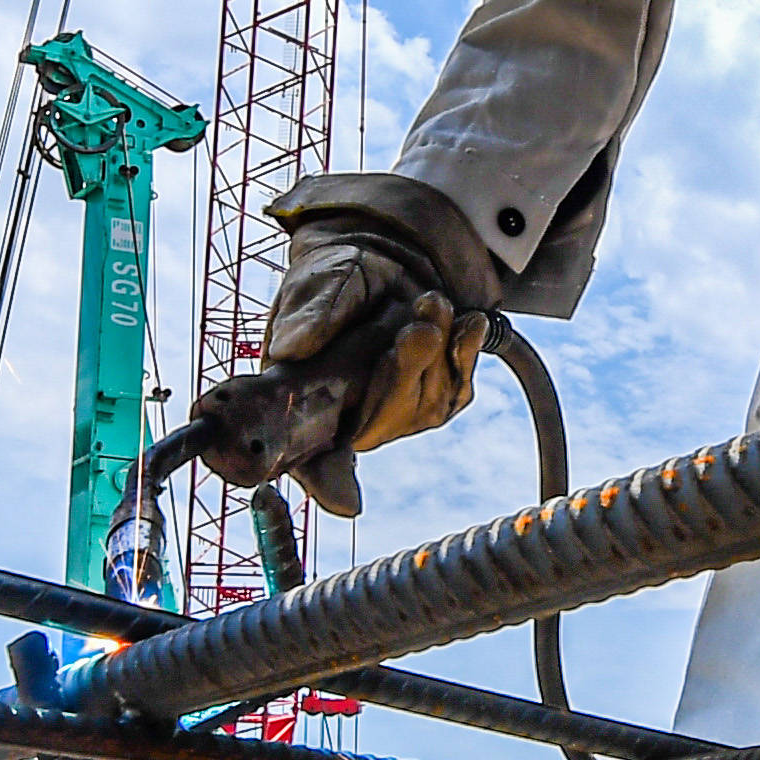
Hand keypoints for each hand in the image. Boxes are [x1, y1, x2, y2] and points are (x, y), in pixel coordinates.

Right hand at [179, 220, 485, 513]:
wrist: (383, 257)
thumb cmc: (337, 278)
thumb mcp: (318, 282)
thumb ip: (310, 313)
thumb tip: (293, 346)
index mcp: (303, 402)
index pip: (310, 459)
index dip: (326, 484)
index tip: (346, 501)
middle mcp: (351, 419)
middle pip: (382, 426)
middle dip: (405, 373)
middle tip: (413, 326)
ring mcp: (398, 413)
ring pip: (427, 405)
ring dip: (436, 349)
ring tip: (428, 303)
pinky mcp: (437, 397)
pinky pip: (459, 389)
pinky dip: (466, 354)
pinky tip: (466, 324)